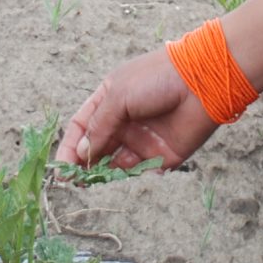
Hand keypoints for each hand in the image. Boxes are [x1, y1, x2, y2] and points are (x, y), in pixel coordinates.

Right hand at [62, 47, 219, 171]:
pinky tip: (114, 176)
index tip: (60, 166)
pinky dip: (124, 176)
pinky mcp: (160, 156)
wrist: (202, 83)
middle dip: (82, 164)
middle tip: (70, 181)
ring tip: (87, 182)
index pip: (82, 127)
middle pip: (95, 147)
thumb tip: (82, 154)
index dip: (70, 146)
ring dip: (100, 173)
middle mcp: (123, 121)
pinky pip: (137, 171)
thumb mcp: (119, 96)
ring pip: (113, 162)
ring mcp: (141, 140)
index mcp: (110, 100)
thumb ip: (99, 126)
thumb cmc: (156, 79)